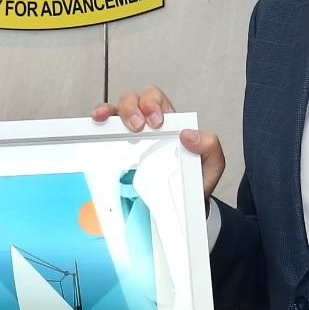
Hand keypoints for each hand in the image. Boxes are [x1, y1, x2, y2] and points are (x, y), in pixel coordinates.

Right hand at [93, 86, 225, 206]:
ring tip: (113, 123)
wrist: (178, 209)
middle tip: (138, 127)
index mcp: (168, 125)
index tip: (156, 121)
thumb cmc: (192, 184)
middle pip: (134, 99)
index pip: (156, 100)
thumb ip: (211, 148)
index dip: (152, 103)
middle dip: (133, 107)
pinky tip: (97, 121)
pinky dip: (99, 120)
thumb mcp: (209, 167)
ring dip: (113, 111)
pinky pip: (103, 129)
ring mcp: (127, 137)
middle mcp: (146, 126)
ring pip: (115, 110)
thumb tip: (191, 135)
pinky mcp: (113, 150)